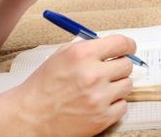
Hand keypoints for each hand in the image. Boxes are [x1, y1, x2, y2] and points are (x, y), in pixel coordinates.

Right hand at [14, 35, 134, 135]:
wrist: (31, 115)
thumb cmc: (43, 85)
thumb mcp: (61, 55)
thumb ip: (87, 47)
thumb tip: (110, 45)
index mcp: (82, 55)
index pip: (121, 43)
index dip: (128, 45)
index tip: (129, 48)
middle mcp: (93, 74)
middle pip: (127, 64)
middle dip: (119, 65)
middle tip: (110, 70)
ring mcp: (99, 98)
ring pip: (128, 85)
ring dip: (117, 85)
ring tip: (101, 87)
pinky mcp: (102, 117)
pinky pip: (123, 105)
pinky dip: (114, 103)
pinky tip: (99, 101)